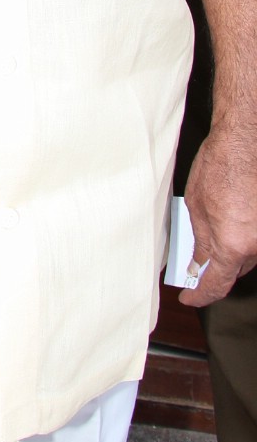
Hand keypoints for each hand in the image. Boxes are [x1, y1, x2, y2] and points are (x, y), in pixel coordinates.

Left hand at [179, 125, 256, 304]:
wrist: (242, 144)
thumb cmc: (218, 168)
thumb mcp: (196, 207)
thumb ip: (200, 241)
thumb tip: (199, 262)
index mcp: (232, 244)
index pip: (217, 284)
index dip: (200, 295)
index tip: (190, 297)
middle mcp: (256, 245)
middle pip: (235, 271)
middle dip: (216, 271)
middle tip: (196, 264)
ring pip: (248, 257)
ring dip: (232, 254)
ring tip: (214, 235)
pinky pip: (256, 241)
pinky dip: (244, 239)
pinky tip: (231, 225)